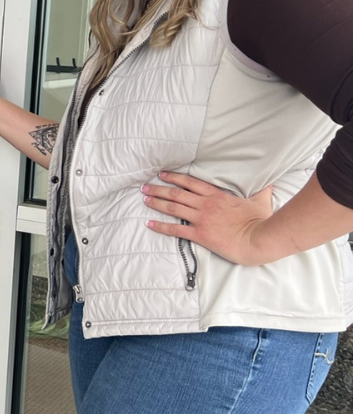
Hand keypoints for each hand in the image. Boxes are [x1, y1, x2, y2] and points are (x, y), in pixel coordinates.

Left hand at [142, 171, 274, 265]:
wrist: (259, 239)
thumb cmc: (261, 221)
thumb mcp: (261, 201)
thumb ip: (261, 192)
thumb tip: (268, 185)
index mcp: (217, 195)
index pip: (190, 182)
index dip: (174, 177)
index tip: (162, 174)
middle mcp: (205, 204)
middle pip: (176, 193)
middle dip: (159, 189)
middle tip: (145, 187)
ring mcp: (201, 219)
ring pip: (173, 208)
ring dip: (157, 203)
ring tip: (144, 199)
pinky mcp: (200, 234)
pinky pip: (176, 229)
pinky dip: (161, 226)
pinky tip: (149, 223)